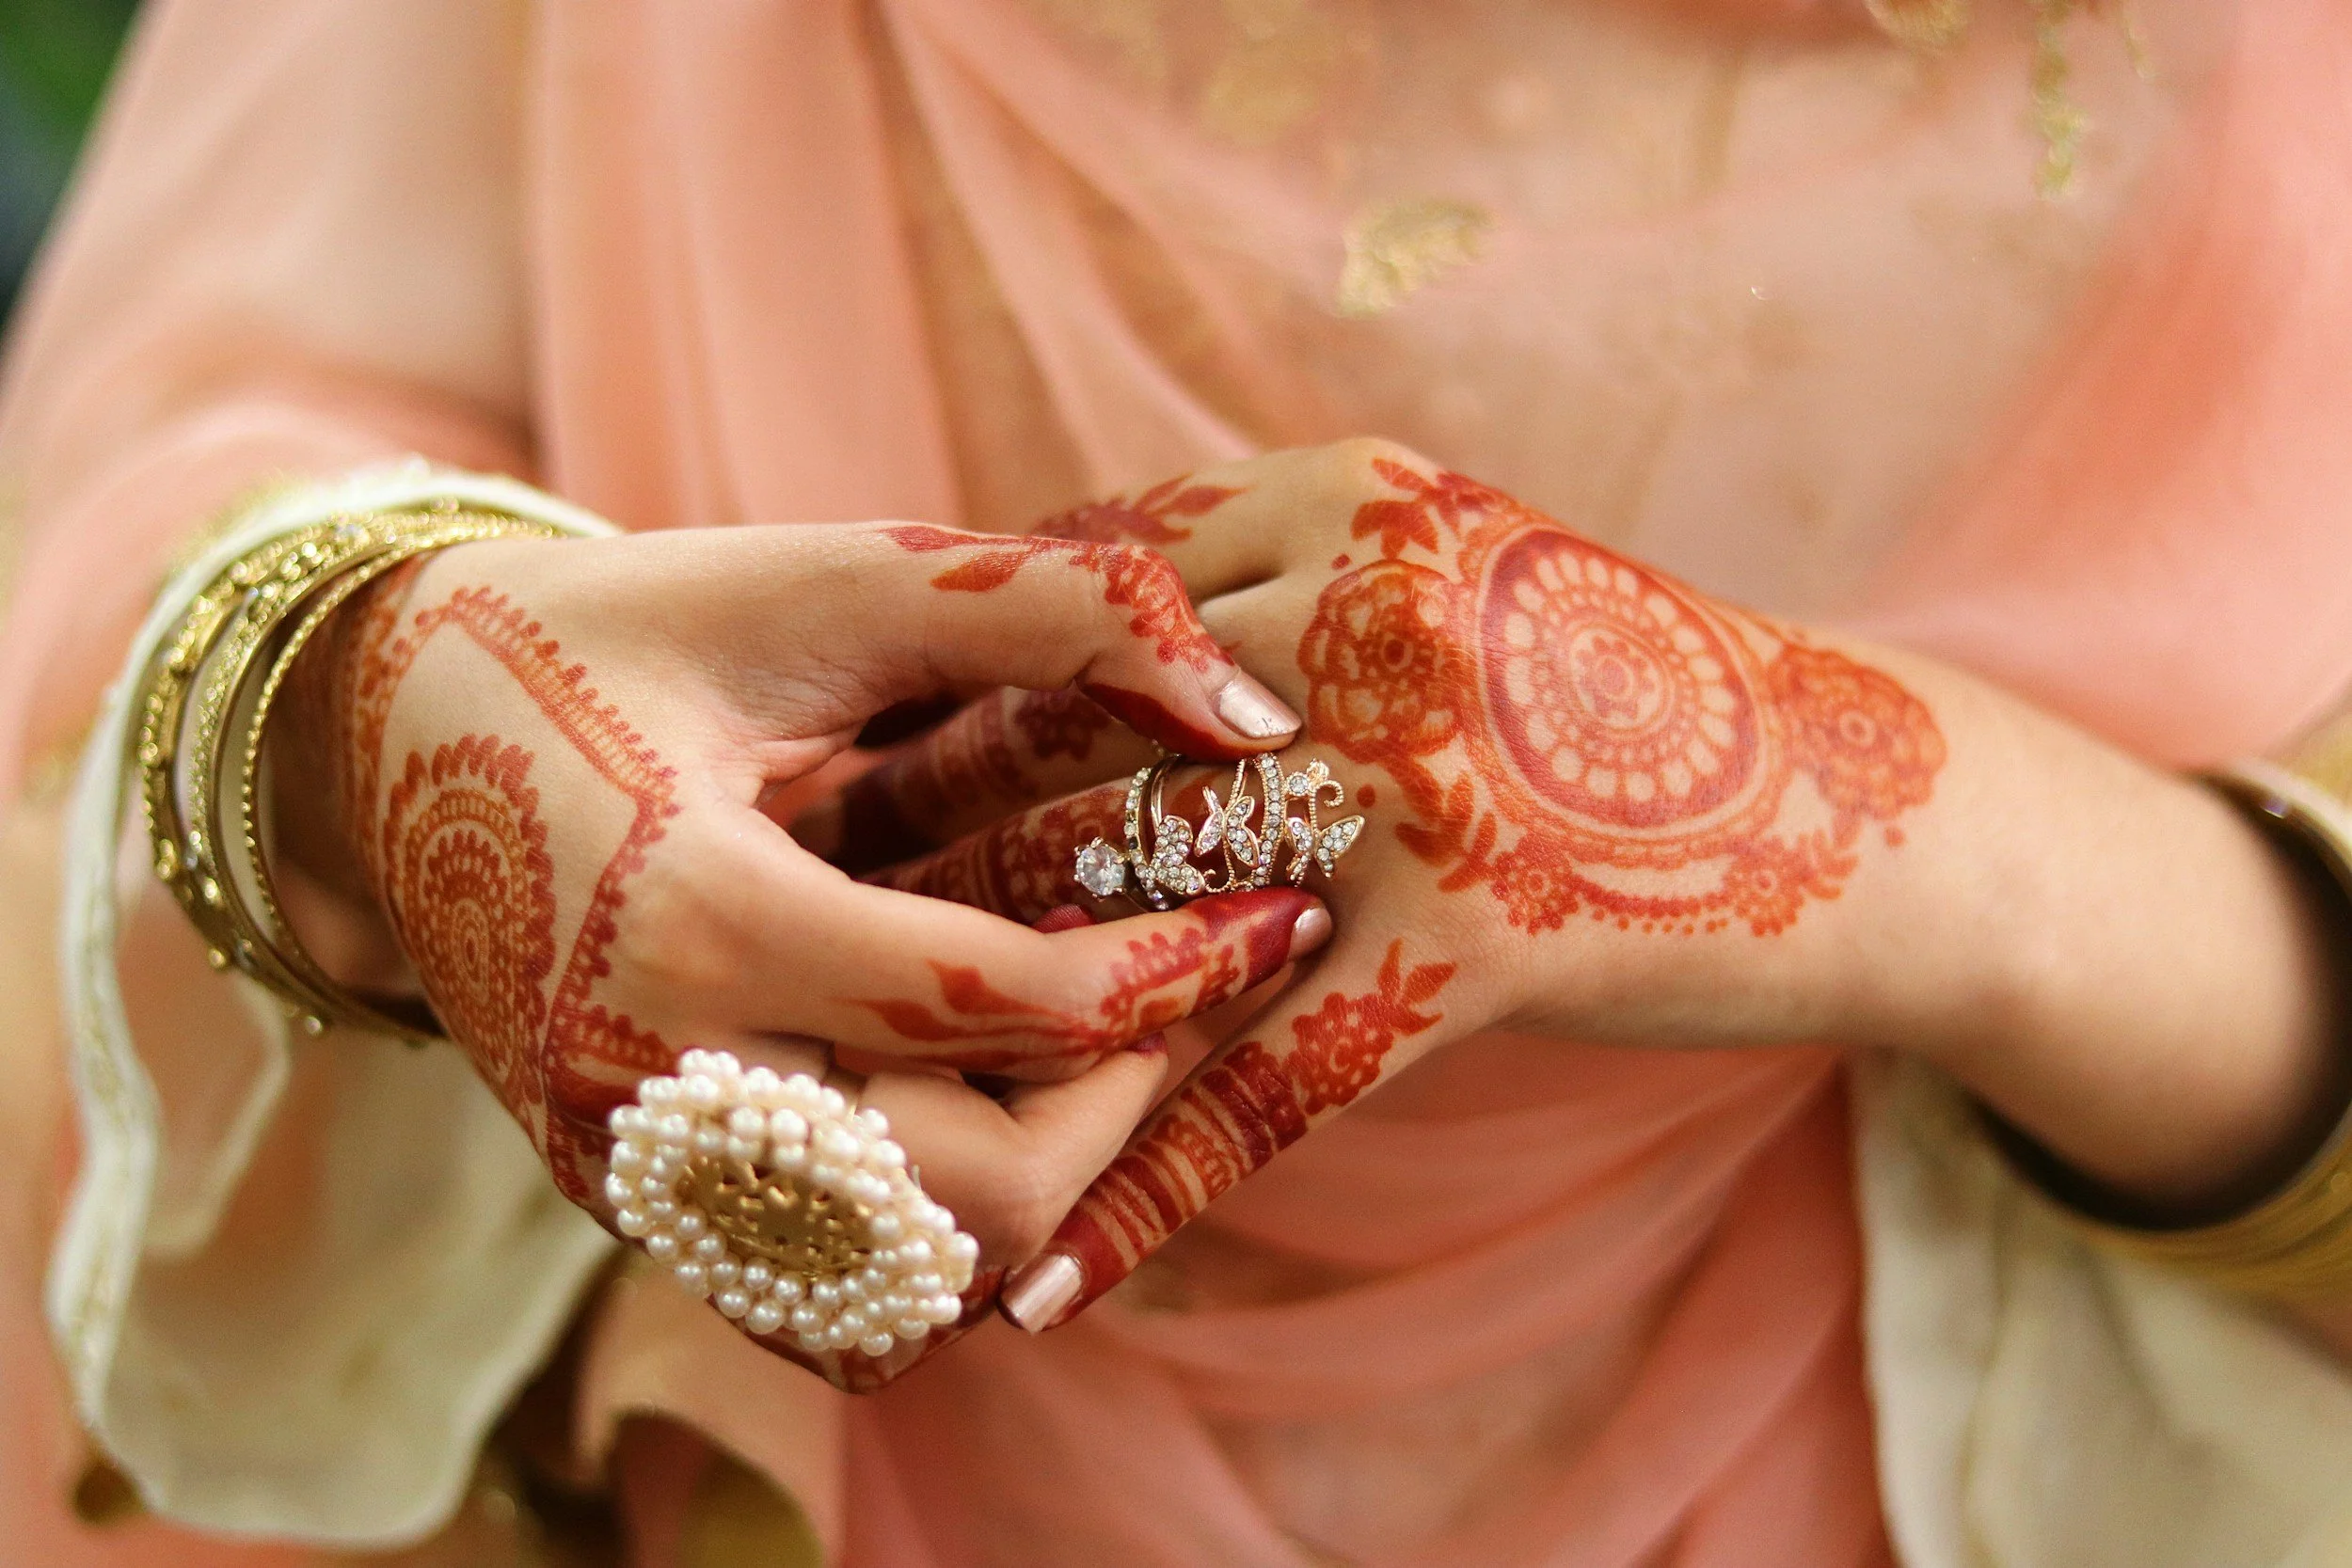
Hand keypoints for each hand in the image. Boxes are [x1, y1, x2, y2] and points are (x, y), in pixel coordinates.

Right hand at [270, 520, 1331, 1387]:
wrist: (380, 732)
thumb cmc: (614, 634)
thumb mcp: (819, 577)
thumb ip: (1051, 609)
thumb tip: (1260, 714)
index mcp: (689, 914)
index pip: (996, 1006)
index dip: (1177, 968)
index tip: (1278, 906)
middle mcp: (652, 1083)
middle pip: (976, 1199)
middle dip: (1129, 1103)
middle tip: (1187, 991)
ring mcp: (634, 1166)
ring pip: (917, 1286)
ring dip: (1051, 1184)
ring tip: (1098, 1047)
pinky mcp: (634, 1201)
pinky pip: (837, 1302)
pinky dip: (949, 1237)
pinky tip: (983, 1106)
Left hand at [850, 441, 2351, 1326]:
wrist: (1846, 803)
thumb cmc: (1608, 698)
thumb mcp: (1441, 574)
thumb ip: (1270, 578)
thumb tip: (1068, 619)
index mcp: (1338, 501)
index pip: (1080, 597)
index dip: (941, 691)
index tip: (826, 770)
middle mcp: (1364, 611)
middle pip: (1072, 744)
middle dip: (919, 848)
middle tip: (778, 930)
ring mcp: (1417, 775)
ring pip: (1136, 908)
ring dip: (984, 1023)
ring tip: (844, 1106)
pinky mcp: (1476, 937)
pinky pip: (1267, 1082)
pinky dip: (1144, 1194)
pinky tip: (1035, 1287)